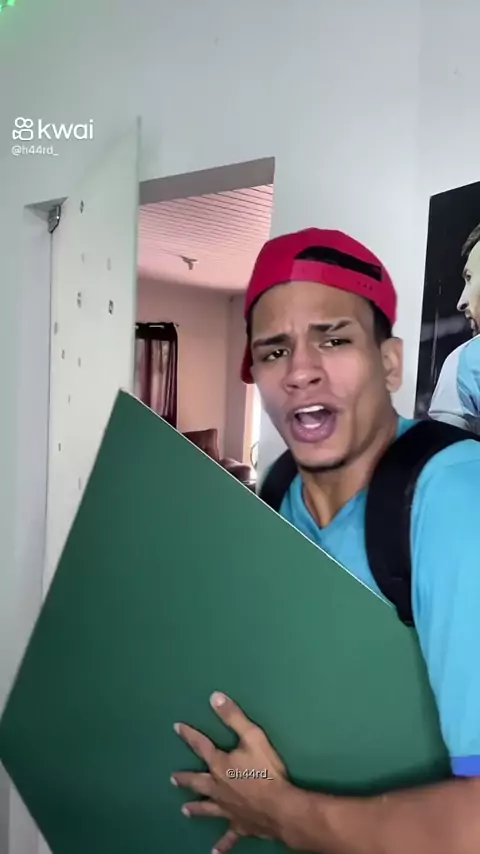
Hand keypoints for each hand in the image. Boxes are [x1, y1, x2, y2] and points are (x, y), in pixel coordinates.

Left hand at [171, 691, 293, 852]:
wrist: (279, 807)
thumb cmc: (266, 771)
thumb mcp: (252, 736)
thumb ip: (233, 717)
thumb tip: (214, 697)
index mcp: (219, 765)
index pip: (200, 746)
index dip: (189, 735)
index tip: (177, 728)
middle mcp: (217, 788)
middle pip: (197, 782)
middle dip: (185, 779)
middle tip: (173, 778)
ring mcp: (226, 809)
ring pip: (207, 808)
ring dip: (196, 808)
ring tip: (185, 810)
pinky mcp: (238, 826)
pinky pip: (228, 838)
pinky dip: (222, 845)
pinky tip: (214, 853)